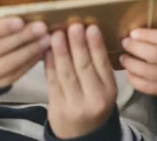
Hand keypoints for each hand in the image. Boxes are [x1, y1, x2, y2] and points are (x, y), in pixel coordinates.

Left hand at [45, 23, 116, 138]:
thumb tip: (87, 32)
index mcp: (109, 91)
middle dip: (77, 44)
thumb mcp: (104, 88)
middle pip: (84, 67)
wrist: (81, 133)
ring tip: (57, 34)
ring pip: (66, 73)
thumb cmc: (93, 102)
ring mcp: (75, 104)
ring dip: (60, 51)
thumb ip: (98, 67)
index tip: (91, 27)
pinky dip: (49, 64)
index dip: (96, 45)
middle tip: (73, 26)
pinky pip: (52, 82)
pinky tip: (47, 51)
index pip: (102, 64)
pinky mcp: (58, 107)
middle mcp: (94, 98)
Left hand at [121, 23, 156, 109]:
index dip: (148, 34)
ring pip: (148, 72)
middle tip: (124, 42)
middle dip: (135, 47)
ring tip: (123, 58)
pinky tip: (129, 73)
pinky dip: (135, 80)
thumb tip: (152, 21)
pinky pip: (147, 87)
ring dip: (131, 64)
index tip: (133, 32)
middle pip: (154, 54)